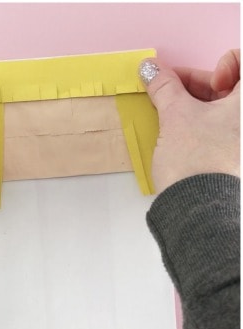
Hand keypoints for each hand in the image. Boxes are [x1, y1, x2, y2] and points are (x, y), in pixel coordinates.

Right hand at [140, 50, 239, 191]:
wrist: (196, 206)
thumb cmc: (197, 161)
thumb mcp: (176, 116)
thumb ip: (165, 88)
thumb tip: (152, 69)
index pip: (242, 65)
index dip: (225, 65)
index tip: (207, 78)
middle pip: (231, 87)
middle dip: (200, 85)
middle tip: (172, 91)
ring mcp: (239, 142)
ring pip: (221, 110)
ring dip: (195, 105)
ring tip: (171, 113)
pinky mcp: (230, 158)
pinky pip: (216, 131)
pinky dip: (199, 126)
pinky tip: (179, 133)